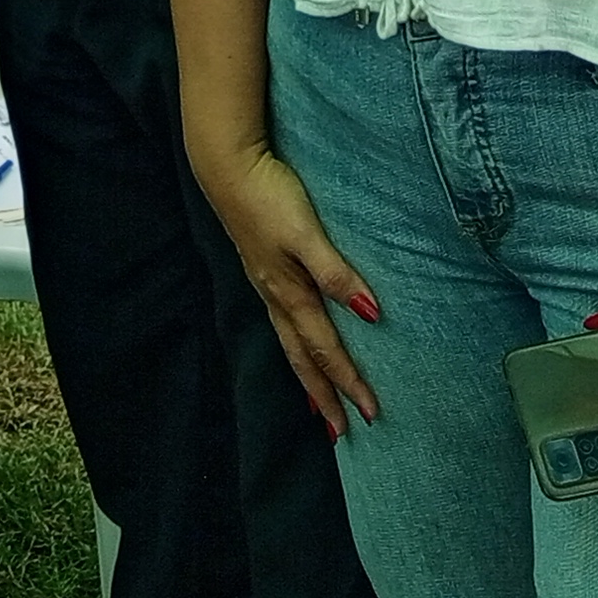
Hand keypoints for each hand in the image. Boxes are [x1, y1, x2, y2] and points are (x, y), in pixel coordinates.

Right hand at [193, 135, 379, 433]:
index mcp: (289, 293)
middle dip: (322, 395)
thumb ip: (336, 273)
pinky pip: (281, 321)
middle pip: (302, 358)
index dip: (347, 382)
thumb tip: (370, 314)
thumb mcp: (306, 234)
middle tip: (341, 431)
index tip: (370, 414)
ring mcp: (265, 282)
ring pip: (289, 342)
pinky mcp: (262, 266)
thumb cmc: (269, 196)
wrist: (227, 165)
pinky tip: (296, 339)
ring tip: (317, 403)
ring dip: (306, 376)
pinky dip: (293, 344)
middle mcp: (275, 295)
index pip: (324, 350)